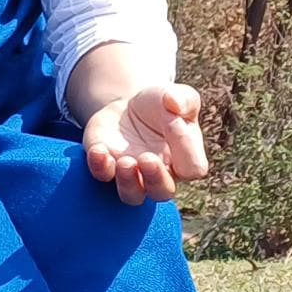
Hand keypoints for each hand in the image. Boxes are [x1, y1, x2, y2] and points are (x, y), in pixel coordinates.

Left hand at [81, 82, 208, 205]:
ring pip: (132, 196)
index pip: (193, 168)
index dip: (186, 149)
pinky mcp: (105, 166)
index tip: (173, 122)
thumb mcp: (176, 96)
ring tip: (125, 161)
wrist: (128, 107)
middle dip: (155, 179)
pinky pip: (101, 175)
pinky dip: (99, 166)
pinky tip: (99, 150)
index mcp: (184, 160)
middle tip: (147, 159)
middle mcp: (159, 174)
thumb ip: (184, 99)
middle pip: (162, 192)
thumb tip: (175, 104)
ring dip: (128, 182)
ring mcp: (131, 175)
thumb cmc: (161, 107)